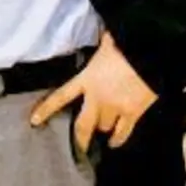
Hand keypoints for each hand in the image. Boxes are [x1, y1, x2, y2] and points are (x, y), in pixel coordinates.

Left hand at [30, 30, 157, 152]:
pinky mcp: (133, 113)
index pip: (61, 97)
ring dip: (102, 129)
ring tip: (101, 132)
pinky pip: (123, 132)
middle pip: (82, 125)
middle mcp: (97, 97)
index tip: (35, 121)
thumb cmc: (126, 45)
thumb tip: (102, 37)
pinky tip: (114, 143)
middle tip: (77, 148)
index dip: (46, 110)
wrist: (150, 53)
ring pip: (103, 127)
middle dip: (79, 138)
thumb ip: (100, 46)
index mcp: (86, 79)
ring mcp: (115, 107)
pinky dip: (118, 139)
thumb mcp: (106, 43)